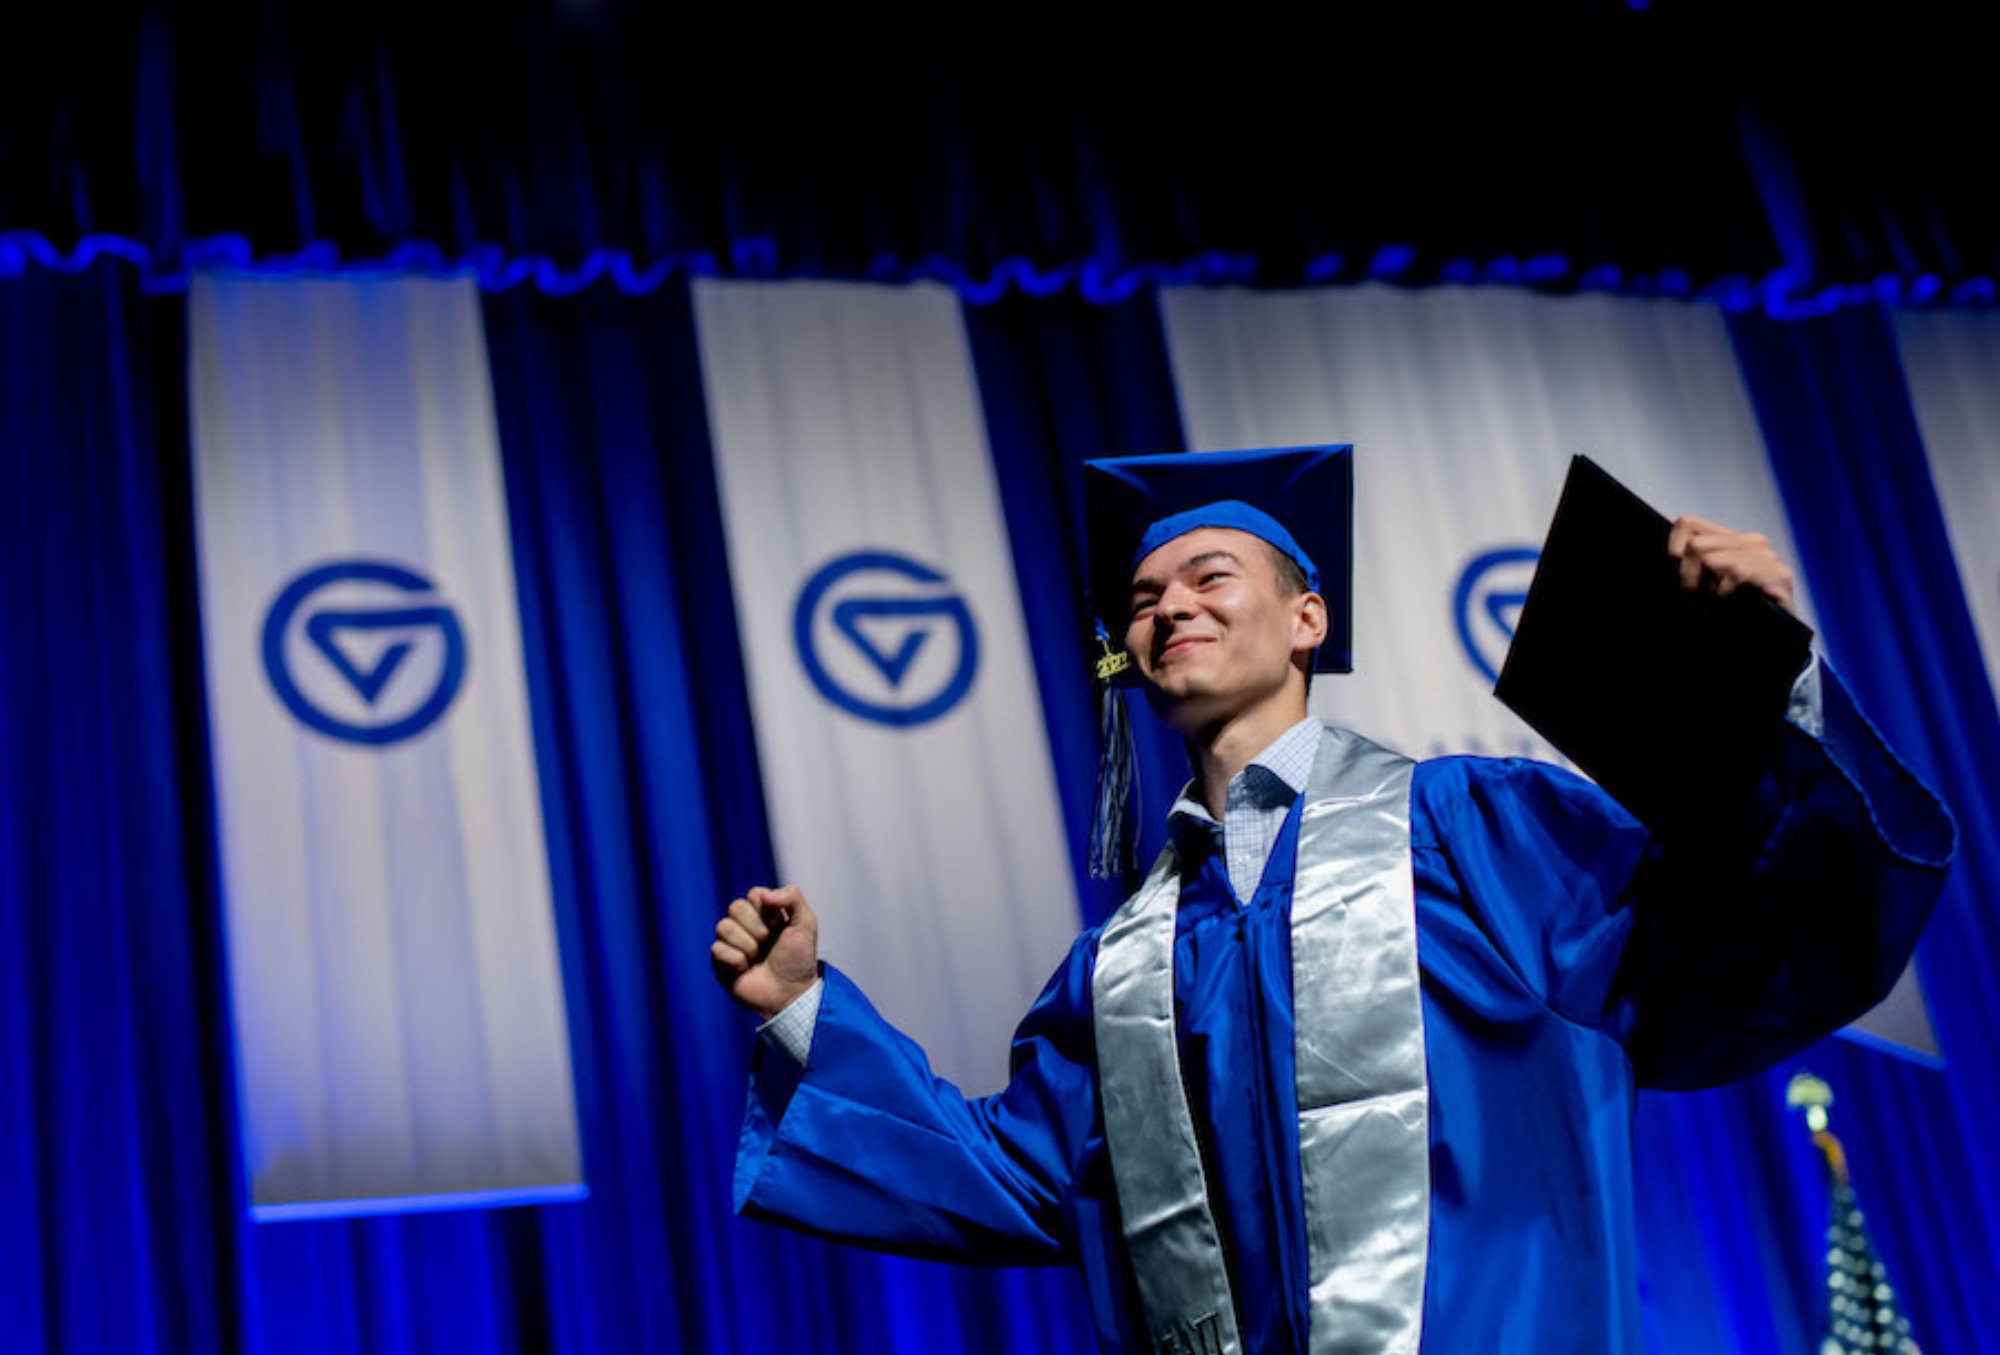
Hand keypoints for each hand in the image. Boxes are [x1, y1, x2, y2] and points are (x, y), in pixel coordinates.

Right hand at [712, 884, 819, 1019]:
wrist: (790, 993)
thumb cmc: (798, 960)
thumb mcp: (806, 924)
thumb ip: (793, 897)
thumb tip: (764, 895)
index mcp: (765, 913)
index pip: (754, 894)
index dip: (767, 910)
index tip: (780, 926)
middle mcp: (745, 925)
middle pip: (735, 907)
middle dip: (757, 928)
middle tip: (767, 943)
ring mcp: (731, 942)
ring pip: (723, 926)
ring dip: (747, 945)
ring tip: (757, 957)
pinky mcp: (720, 960)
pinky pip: (717, 948)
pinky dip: (736, 960)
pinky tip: (746, 969)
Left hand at [1667, 516, 1796, 613]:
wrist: (1760, 647)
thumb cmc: (1726, 615)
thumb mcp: (1696, 584)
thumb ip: (1684, 560)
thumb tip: (1673, 549)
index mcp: (1731, 539)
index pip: (1686, 524)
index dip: (1674, 553)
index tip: (1684, 579)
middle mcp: (1752, 542)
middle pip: (1696, 545)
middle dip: (1690, 577)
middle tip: (1703, 597)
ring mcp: (1769, 556)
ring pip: (1714, 560)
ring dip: (1709, 590)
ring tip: (1720, 602)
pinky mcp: (1780, 575)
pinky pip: (1737, 573)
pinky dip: (1725, 593)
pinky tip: (1733, 603)